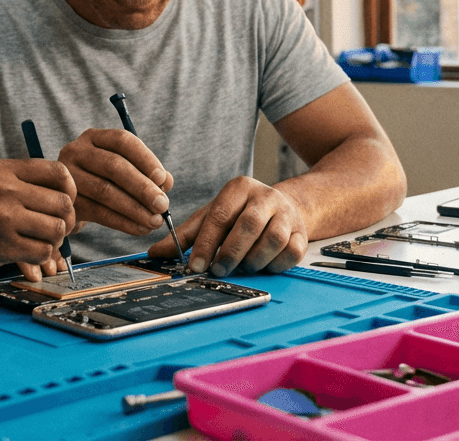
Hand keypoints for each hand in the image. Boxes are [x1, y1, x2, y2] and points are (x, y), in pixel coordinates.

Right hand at [0, 159, 75, 279]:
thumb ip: (11, 181)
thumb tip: (52, 192)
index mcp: (1, 169)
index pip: (58, 172)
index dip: (69, 190)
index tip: (63, 203)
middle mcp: (6, 189)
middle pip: (63, 203)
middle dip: (66, 220)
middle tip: (55, 231)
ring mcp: (4, 218)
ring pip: (56, 230)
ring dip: (54, 242)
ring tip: (39, 244)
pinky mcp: (0, 247)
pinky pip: (41, 253)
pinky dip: (40, 258)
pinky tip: (27, 257)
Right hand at [58, 128, 173, 234]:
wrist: (70, 202)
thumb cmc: (103, 180)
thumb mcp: (122, 170)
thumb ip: (146, 172)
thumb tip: (166, 182)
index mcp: (94, 137)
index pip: (122, 140)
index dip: (145, 158)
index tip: (163, 179)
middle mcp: (76, 151)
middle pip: (114, 166)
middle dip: (142, 187)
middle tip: (163, 205)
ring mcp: (68, 176)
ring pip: (105, 191)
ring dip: (135, 208)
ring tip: (154, 221)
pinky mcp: (68, 201)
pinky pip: (98, 212)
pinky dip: (122, 222)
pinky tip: (139, 228)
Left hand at [149, 176, 307, 275]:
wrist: (284, 208)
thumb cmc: (241, 214)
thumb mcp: (211, 217)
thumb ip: (185, 235)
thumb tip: (155, 252)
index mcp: (239, 188)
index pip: (220, 215)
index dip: (206, 243)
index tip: (195, 265)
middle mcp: (266, 197)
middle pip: (248, 225)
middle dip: (230, 253)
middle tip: (218, 270)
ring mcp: (287, 214)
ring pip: (272, 240)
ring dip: (253, 260)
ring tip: (241, 267)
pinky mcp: (302, 233)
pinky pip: (291, 252)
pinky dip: (275, 265)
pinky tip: (263, 265)